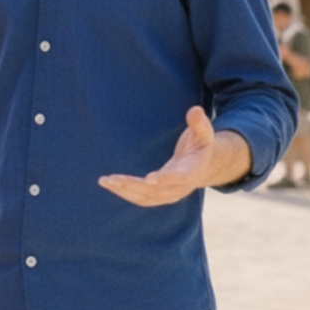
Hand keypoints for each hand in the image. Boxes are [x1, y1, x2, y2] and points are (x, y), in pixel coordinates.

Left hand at [98, 106, 248, 206]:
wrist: (205, 166)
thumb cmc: (201, 145)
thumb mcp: (204, 133)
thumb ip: (199, 123)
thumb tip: (195, 110)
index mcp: (191, 172)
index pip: (178, 177)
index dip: (165, 179)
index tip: (149, 179)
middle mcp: (181, 188)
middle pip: (156, 191)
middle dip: (134, 186)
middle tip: (112, 179)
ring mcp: (170, 195)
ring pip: (146, 198)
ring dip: (125, 191)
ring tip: (105, 181)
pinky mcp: (160, 197)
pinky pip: (141, 199)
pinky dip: (125, 194)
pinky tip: (110, 185)